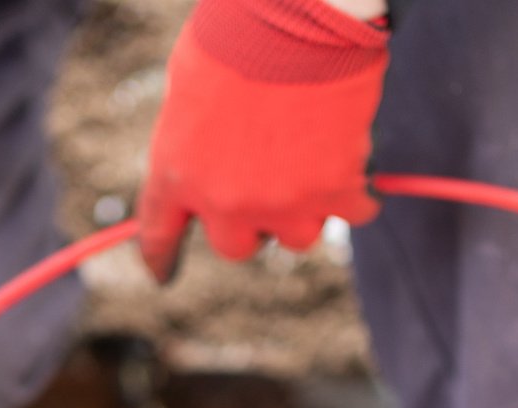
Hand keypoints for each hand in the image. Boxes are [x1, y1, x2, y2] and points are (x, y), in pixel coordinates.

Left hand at [136, 0, 388, 281]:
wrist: (296, 16)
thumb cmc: (237, 31)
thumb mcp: (188, 84)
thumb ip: (194, 138)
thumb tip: (214, 160)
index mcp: (177, 170)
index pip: (158, 230)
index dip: (160, 255)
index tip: (161, 273)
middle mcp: (225, 200)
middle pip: (237, 246)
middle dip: (253, 221)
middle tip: (271, 186)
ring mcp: (282, 201)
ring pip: (298, 237)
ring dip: (307, 207)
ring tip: (315, 160)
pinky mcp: (336, 191)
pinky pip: (355, 212)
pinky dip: (359, 191)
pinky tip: (357, 162)